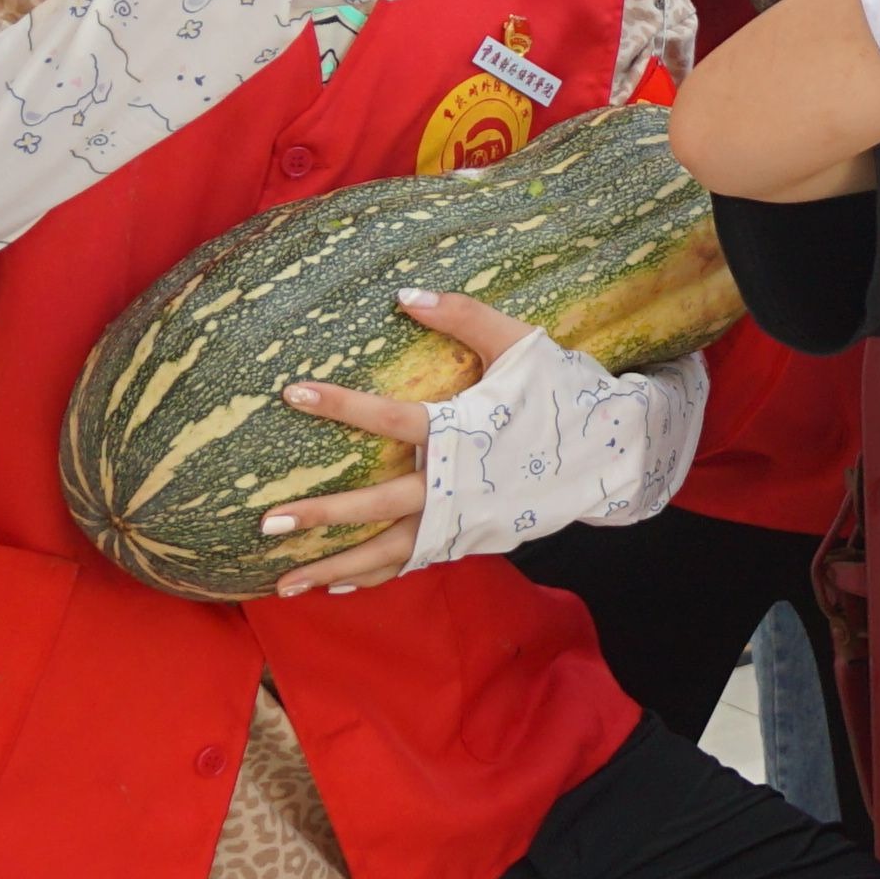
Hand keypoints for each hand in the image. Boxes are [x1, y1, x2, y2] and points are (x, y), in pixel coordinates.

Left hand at [259, 289, 549, 590]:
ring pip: (390, 551)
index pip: (390, 420)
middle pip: (378, 505)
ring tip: (283, 582)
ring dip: (335, 568)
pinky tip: (334, 585)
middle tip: (267, 522)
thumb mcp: (520, 342)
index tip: (291, 392)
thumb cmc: (563, 390)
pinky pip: (413, 563)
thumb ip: (464, 315)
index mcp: (463, 432)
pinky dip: (373, 576)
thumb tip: (404, 293)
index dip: (340, 404)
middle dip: (322, 516)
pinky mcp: (471, 539)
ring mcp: (464, 520)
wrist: (612, 453)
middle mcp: (458, 484)